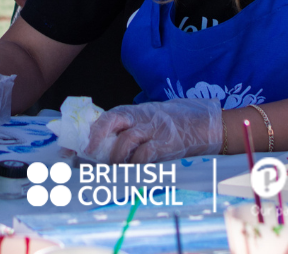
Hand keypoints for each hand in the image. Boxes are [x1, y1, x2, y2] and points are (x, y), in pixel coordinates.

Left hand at [85, 99, 223, 162]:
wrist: (205, 125)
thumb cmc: (175, 124)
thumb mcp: (152, 120)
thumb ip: (133, 128)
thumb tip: (106, 147)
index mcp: (138, 112)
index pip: (110, 116)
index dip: (95, 129)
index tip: (82, 146)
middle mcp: (144, 117)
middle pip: (115, 121)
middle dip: (99, 137)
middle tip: (90, 156)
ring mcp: (156, 129)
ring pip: (128, 138)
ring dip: (116, 157)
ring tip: (112, 170)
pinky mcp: (168, 144)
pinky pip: (146, 154)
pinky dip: (136, 165)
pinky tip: (131, 174)